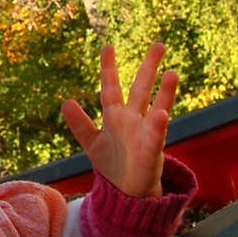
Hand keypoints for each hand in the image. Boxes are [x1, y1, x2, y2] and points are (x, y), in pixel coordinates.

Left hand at [61, 42, 178, 198]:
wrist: (127, 191)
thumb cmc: (112, 164)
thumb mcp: (92, 142)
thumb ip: (80, 124)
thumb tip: (66, 102)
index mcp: (115, 116)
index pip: (111, 88)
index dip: (108, 69)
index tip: (107, 46)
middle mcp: (133, 120)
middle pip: (141, 89)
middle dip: (149, 67)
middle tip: (159, 45)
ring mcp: (145, 133)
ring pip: (157, 107)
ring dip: (165, 92)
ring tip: (172, 73)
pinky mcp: (152, 151)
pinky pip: (157, 136)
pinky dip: (159, 125)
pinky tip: (163, 114)